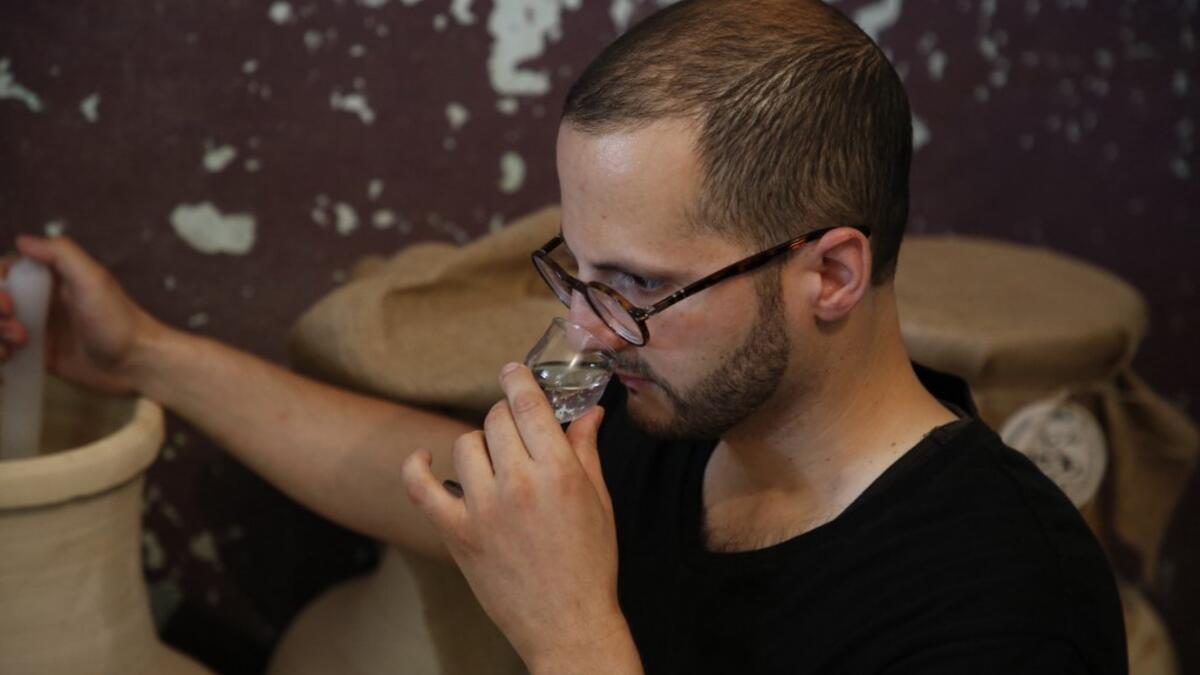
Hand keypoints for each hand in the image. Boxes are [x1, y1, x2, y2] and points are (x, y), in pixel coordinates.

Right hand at [0, 235, 167, 393]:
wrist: (136, 364)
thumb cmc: (118, 320)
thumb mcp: (93, 280)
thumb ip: (62, 254)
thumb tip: (22, 240)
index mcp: (49, 278)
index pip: (4, 271)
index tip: (10, 304)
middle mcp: (38, 299)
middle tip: (19, 331)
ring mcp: (35, 328)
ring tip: (18, 347)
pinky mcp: (37, 355)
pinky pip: (3, 351)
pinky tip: (11, 359)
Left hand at [403, 363, 639, 672]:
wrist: (568, 625)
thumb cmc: (589, 564)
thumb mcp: (599, 502)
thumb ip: (588, 451)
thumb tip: (589, 412)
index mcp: (560, 472)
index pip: (529, 405)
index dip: (518, 380)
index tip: (512, 372)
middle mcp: (519, 484)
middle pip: (496, 420)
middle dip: (506, 417)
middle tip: (516, 429)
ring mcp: (484, 509)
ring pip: (465, 445)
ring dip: (479, 444)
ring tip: (494, 461)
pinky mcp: (458, 534)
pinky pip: (422, 489)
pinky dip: (417, 467)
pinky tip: (423, 458)